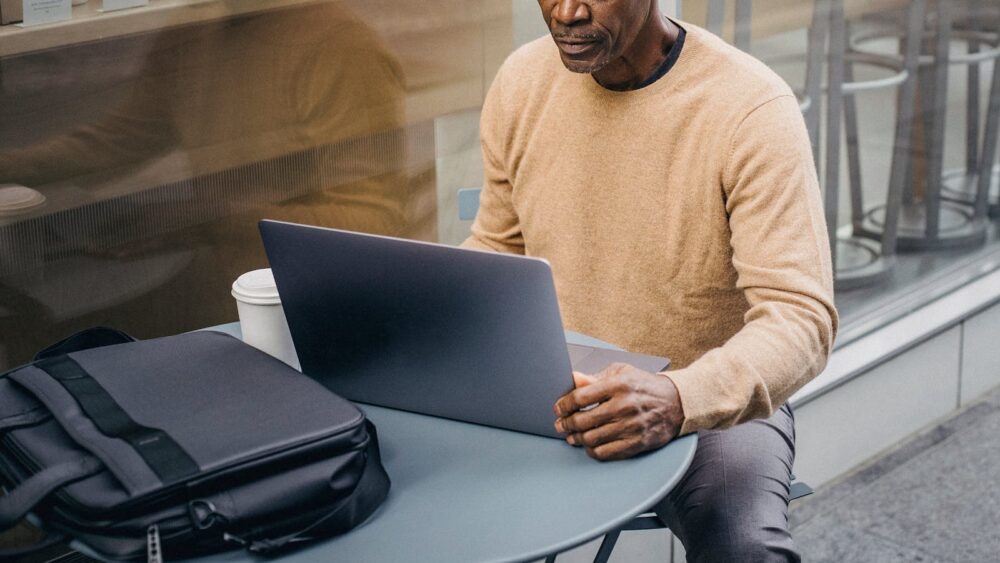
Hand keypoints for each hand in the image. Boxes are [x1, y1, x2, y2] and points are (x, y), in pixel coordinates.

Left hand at [553, 363, 682, 460]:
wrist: (677, 403)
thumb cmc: (645, 386)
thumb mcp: (621, 372)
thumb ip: (595, 377)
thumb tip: (572, 379)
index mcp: (619, 385)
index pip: (581, 397)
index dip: (564, 404)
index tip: (558, 408)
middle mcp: (625, 406)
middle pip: (583, 420)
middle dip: (566, 424)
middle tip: (561, 425)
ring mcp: (631, 426)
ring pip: (592, 438)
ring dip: (576, 439)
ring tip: (572, 436)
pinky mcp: (637, 443)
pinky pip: (606, 453)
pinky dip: (592, 451)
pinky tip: (589, 446)